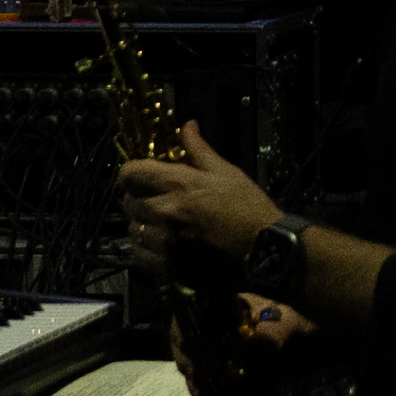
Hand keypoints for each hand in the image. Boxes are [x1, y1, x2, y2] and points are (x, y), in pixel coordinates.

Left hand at [115, 113, 279, 264]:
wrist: (266, 252)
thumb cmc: (249, 210)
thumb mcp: (227, 173)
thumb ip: (199, 150)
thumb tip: (187, 126)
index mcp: (180, 185)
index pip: (131, 174)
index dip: (132, 173)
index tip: (139, 177)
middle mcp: (167, 213)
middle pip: (129, 202)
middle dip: (140, 199)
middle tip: (156, 201)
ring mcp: (167, 244)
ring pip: (133, 231)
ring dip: (143, 226)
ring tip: (161, 226)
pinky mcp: (170, 268)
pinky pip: (140, 256)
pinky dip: (146, 251)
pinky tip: (163, 246)